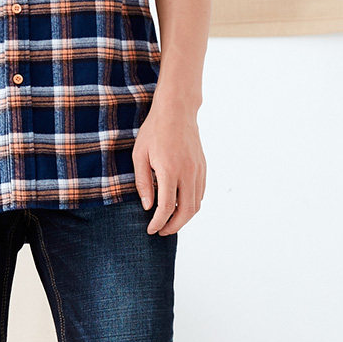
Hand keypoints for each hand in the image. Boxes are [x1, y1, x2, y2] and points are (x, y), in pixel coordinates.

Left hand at [132, 93, 205, 235]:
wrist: (177, 109)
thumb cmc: (154, 131)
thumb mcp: (139, 156)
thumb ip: (143, 183)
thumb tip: (147, 207)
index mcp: (170, 170)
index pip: (166, 208)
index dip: (158, 223)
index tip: (151, 229)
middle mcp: (187, 172)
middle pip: (185, 211)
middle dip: (173, 227)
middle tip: (160, 231)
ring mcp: (198, 170)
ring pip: (196, 205)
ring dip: (183, 218)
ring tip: (169, 222)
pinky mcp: (203, 167)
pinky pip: (200, 193)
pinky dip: (191, 205)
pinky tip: (179, 206)